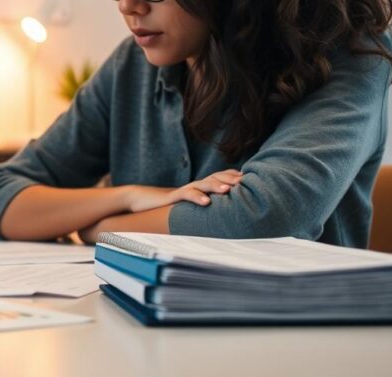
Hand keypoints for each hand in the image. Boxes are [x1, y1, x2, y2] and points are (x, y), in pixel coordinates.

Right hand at [123, 169, 242, 211]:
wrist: (140, 200)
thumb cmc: (168, 205)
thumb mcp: (190, 205)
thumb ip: (204, 204)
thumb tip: (224, 214)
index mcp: (200, 187)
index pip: (220, 177)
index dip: (234, 177)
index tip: (251, 180)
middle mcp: (194, 185)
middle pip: (215, 177)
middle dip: (230, 179)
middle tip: (245, 183)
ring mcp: (184, 190)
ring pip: (203, 184)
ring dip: (216, 185)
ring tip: (229, 190)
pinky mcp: (173, 197)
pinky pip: (186, 195)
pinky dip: (197, 197)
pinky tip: (206, 202)